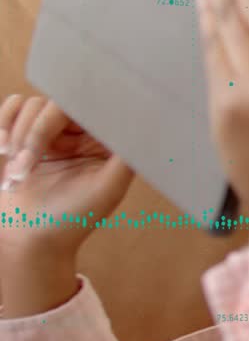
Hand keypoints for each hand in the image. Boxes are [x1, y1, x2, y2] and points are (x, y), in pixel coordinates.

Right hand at [0, 95, 134, 258]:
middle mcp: (85, 133)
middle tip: (25, 166)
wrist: (27, 236)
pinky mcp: (26, 133)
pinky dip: (4, 125)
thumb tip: (141, 124)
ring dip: (19, 137)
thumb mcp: (108, 189)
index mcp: (109, 143)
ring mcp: (55, 132)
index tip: (62, 129)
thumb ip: (126, 157)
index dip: (77, 109)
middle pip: (60, 104)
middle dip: (37, 132)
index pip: (97, 108)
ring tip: (17, 172)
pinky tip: (3, 150)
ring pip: (34, 106)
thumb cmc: (71, 218)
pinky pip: (14, 107)